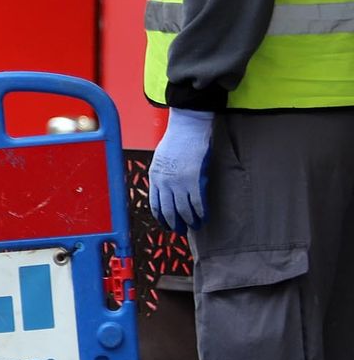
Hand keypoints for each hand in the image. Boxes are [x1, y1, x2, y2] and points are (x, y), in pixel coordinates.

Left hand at [149, 108, 213, 233]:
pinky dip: (200, 212)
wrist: (187, 127)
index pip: (155, 204)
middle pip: (168, 211)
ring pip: (183, 210)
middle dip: (175, 224)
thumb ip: (164, 174)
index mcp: (155, 177)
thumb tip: (169, 188)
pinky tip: (204, 217)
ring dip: (189, 221)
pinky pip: (197, 202)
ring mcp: (178, 182)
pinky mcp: (193, 180)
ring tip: (195, 226)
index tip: (166, 225)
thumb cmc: (176, 140)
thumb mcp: (162, 159)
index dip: (161, 217)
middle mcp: (164, 183)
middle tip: (181, 231)